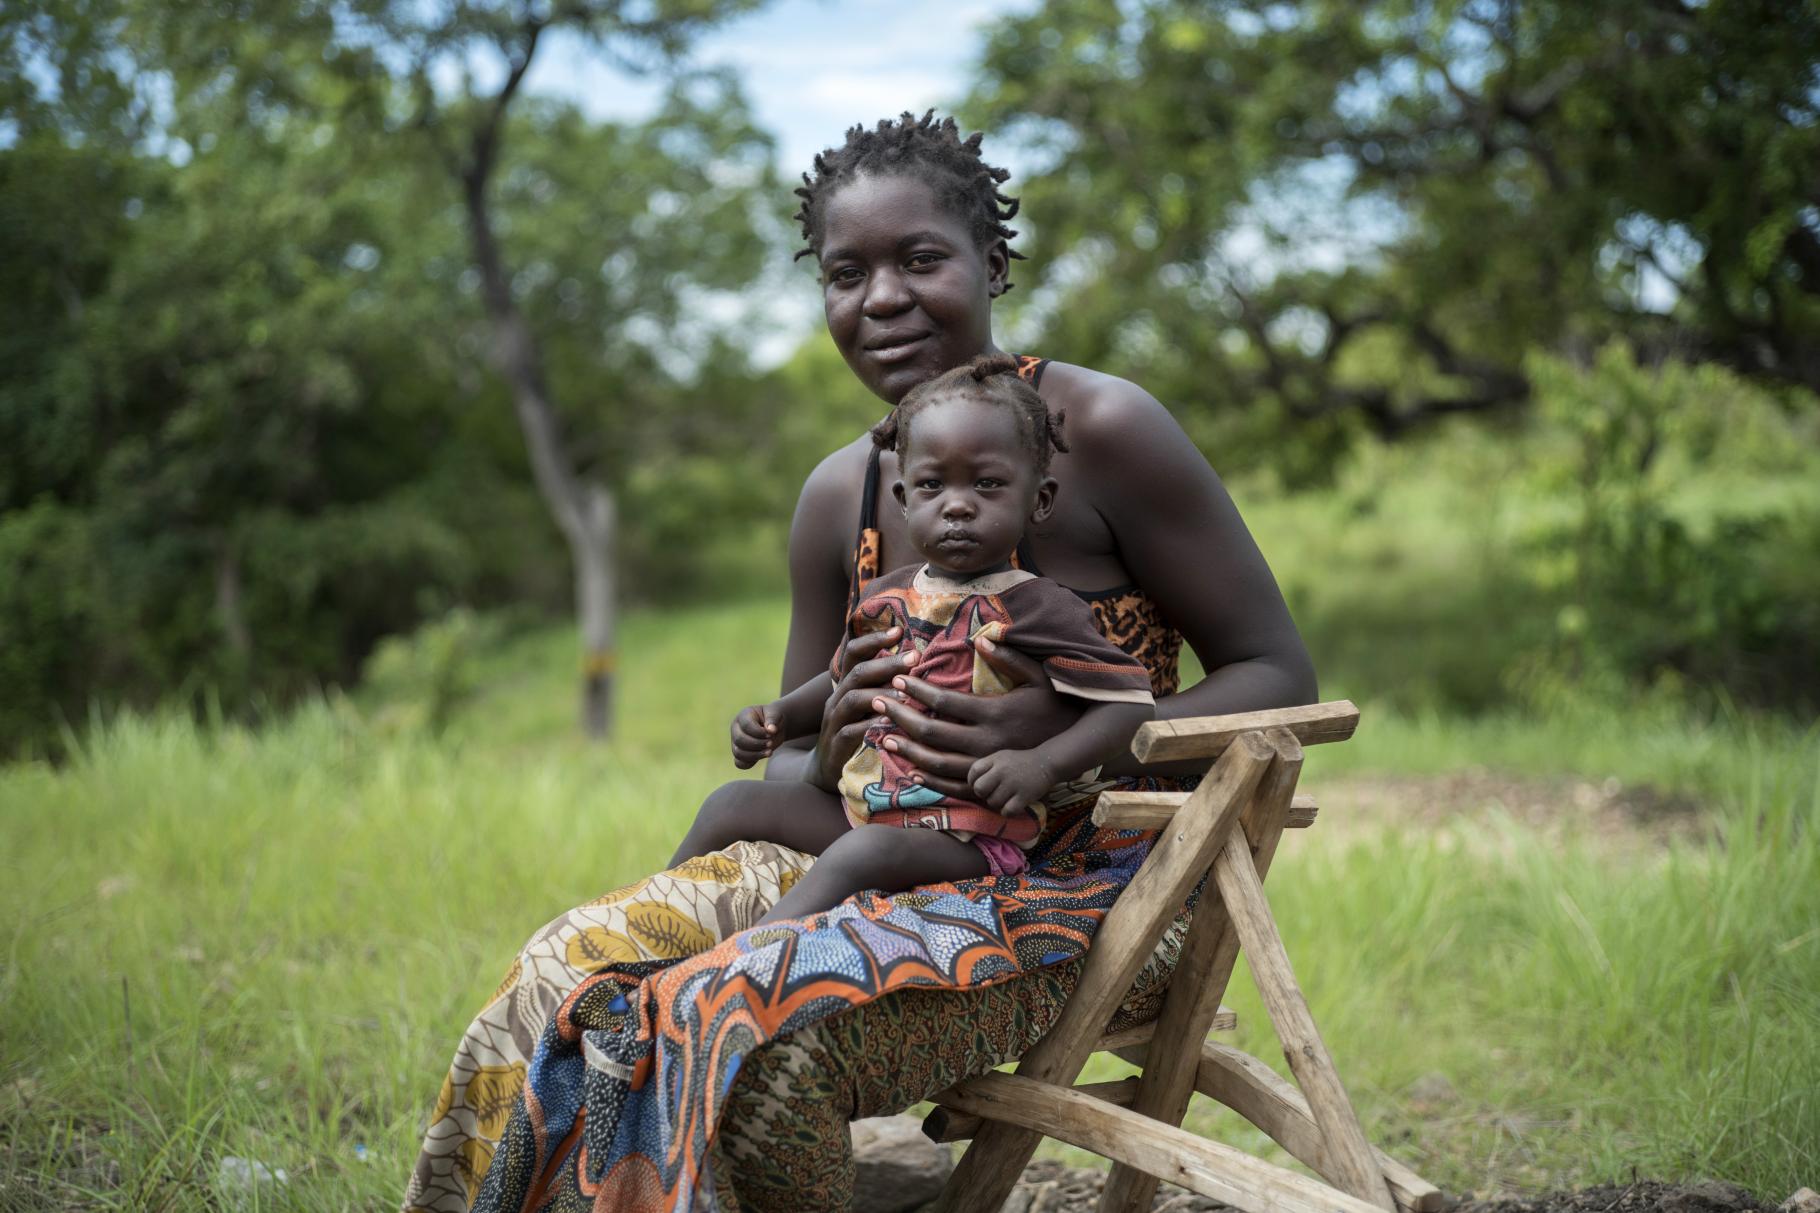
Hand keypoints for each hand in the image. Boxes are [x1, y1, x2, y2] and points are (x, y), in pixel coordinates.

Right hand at [730, 702, 780, 769]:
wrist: (773, 727)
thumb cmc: (773, 718)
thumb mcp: (775, 714)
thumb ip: (773, 719)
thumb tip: (771, 730)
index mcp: (743, 716)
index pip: (746, 725)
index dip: (759, 732)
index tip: (771, 734)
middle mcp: (736, 729)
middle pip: (739, 740)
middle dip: (757, 744)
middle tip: (771, 743)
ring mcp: (735, 742)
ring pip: (738, 753)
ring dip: (755, 755)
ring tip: (770, 752)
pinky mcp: (740, 754)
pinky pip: (739, 763)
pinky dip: (749, 764)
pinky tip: (761, 758)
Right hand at [812, 627, 919, 786]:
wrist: (826, 771)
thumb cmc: (856, 733)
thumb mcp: (866, 706)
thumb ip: (883, 685)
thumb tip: (917, 662)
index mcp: (846, 685)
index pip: (854, 654)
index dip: (873, 640)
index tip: (898, 630)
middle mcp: (837, 699)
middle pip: (858, 672)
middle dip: (886, 663)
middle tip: (914, 657)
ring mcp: (834, 722)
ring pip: (853, 699)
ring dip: (881, 693)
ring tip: (906, 691)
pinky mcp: (837, 746)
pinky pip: (851, 732)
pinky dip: (871, 725)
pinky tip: (890, 723)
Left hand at [873, 636, 1081, 798]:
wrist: (1075, 748)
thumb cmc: (1056, 707)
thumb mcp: (1038, 677)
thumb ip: (1009, 658)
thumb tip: (979, 640)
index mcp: (994, 713)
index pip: (944, 701)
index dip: (917, 690)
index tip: (897, 679)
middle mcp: (986, 742)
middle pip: (932, 731)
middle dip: (900, 716)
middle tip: (876, 703)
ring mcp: (986, 766)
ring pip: (936, 761)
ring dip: (907, 748)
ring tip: (883, 735)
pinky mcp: (989, 783)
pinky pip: (952, 784)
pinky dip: (928, 778)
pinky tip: (910, 768)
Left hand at [967, 749, 1055, 816]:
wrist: (1047, 762)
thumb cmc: (1021, 762)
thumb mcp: (1002, 757)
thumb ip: (987, 766)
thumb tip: (972, 783)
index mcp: (995, 759)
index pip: (974, 771)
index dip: (973, 781)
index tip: (982, 784)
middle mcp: (1002, 771)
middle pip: (979, 789)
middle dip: (983, 794)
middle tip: (992, 793)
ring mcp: (1013, 784)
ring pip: (993, 802)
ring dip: (997, 803)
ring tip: (1006, 798)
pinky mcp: (1024, 796)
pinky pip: (1007, 811)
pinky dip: (1008, 811)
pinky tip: (1013, 805)